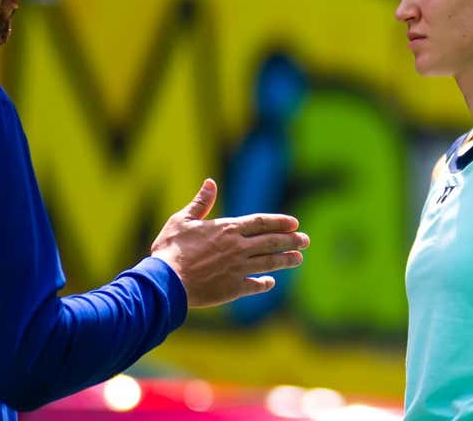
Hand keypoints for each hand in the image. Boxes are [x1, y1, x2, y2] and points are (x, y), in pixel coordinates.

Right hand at [151, 178, 308, 307]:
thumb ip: (200, 202)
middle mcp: (237, 247)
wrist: (167, 281)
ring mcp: (238, 268)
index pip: (260, 222)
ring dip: (286, 260)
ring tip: (298, 259)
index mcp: (227, 229)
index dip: (279, 222)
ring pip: (269, 263)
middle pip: (271, 242)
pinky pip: (256, 285)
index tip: (294, 223)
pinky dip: (266, 283)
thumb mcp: (183, 220)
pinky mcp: (233, 288)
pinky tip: (271, 282)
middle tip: (305, 240)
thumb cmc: (171, 248)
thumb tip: (210, 182)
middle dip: (291, 240)